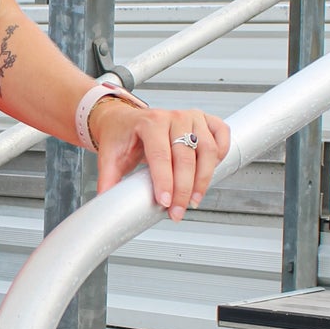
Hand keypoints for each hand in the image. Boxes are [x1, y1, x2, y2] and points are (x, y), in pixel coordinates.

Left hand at [89, 98, 230, 216]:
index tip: (166, 202)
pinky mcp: (205, 119)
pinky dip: (222, 153)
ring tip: (194, 200)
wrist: (126, 119)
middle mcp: (173, 117)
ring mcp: (192, 117)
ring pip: (207, 149)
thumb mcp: (110, 156)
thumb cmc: (121, 136)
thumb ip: (108, 178)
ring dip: (204, 178)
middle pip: (186, 156)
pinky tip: (211, 172)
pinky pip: (222, 134)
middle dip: (184, 189)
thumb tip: (106, 201)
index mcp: (149, 122)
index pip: (160, 155)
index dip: (165, 181)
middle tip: (178, 212)